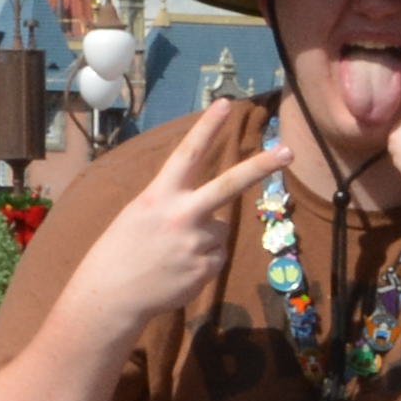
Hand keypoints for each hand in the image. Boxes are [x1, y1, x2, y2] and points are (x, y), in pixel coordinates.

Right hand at [55, 106, 263, 357]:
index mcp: (160, 196)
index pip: (188, 154)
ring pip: (220, 230)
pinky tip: (178, 269)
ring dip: (204, 238)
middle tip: (289, 152)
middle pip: (229, 185)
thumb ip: (175, 204)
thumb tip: (216, 212)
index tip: (227, 104)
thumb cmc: (122, 250)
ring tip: (172, 253)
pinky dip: (203, 261)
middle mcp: (182, 215)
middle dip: (260, 167)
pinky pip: (217, 256)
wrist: (111, 296)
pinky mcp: (207, 269)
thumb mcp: (140, 214)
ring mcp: (197, 243)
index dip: (207, 128)